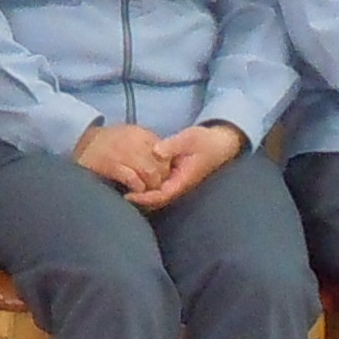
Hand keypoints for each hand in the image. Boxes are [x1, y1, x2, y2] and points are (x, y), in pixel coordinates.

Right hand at [73, 121, 164, 194]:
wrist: (79, 142)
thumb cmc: (107, 144)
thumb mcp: (129, 137)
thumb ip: (147, 146)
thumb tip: (165, 161)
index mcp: (140, 134)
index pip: (164, 152)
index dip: (166, 167)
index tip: (162, 177)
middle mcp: (134, 140)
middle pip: (160, 164)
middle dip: (160, 179)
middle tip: (154, 188)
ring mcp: (122, 152)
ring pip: (149, 172)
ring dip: (150, 186)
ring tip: (145, 193)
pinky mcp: (110, 164)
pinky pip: (133, 179)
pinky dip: (137, 188)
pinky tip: (133, 192)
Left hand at [126, 121, 247, 209]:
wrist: (219, 142)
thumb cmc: (205, 141)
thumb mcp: (188, 139)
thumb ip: (171, 146)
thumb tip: (155, 152)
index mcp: (183, 180)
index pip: (161, 195)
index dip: (145, 198)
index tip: (129, 195)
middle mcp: (179, 185)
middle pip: (157, 200)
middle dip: (140, 199)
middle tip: (119, 193)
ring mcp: (177, 182)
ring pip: (157, 194)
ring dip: (142, 193)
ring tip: (122, 188)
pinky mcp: (175, 177)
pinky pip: (159, 185)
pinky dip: (146, 184)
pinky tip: (134, 178)